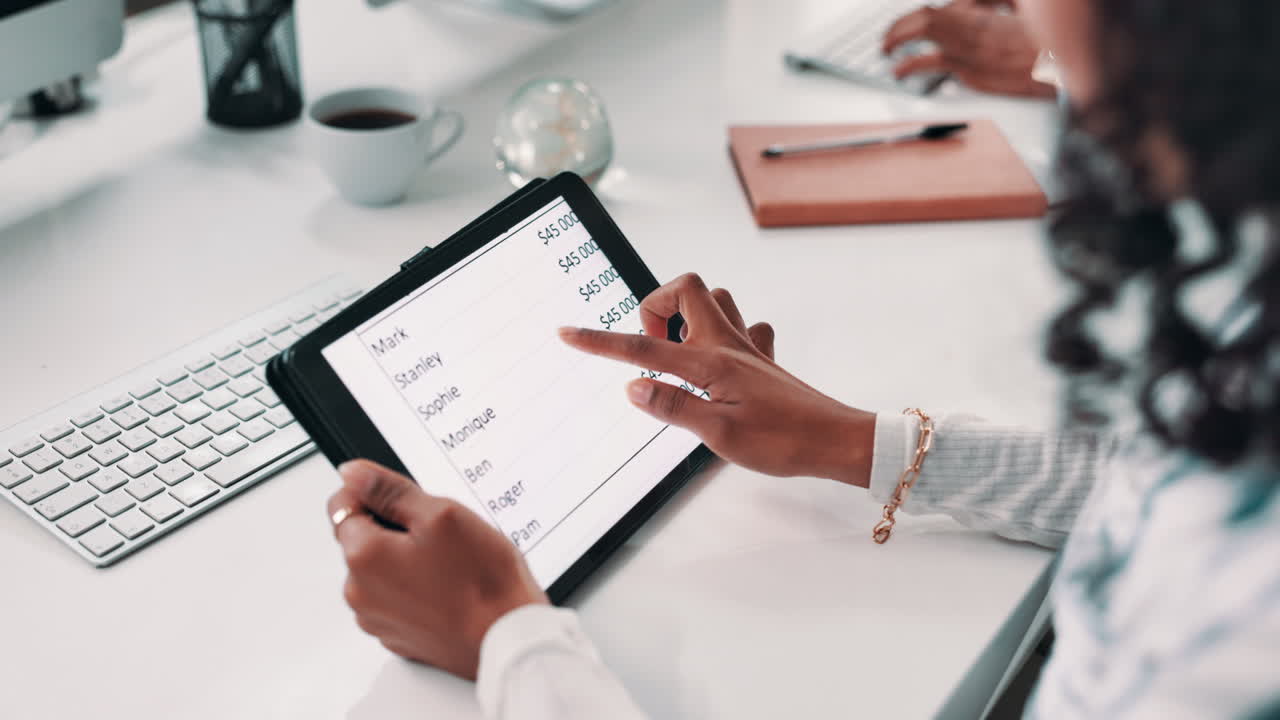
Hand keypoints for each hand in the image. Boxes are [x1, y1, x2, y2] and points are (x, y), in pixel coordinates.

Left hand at [327, 460, 547, 679]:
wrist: (506, 638)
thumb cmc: (481, 583)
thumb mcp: (440, 514)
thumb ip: (390, 490)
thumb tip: (354, 474)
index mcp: (364, 557)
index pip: (343, 505)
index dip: (374, 493)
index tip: (405, 499)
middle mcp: (360, 593)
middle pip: (364, 539)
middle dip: (395, 530)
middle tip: (441, 536)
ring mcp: (378, 619)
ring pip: (383, 570)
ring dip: (407, 561)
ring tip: (450, 566)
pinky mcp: (398, 636)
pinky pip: (398, 598)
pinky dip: (417, 589)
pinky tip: (450, 588)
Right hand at [559, 273, 874, 486]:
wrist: (835, 442)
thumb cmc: (782, 442)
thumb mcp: (718, 434)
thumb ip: (672, 406)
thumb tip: (632, 387)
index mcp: (711, 363)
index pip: (645, 349)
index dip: (602, 342)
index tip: (569, 334)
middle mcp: (729, 345)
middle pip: (687, 288)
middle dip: (656, 307)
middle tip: (651, 348)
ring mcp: (750, 349)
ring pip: (715, 300)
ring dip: (688, 315)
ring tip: (678, 354)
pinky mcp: (765, 361)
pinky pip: (743, 327)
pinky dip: (722, 334)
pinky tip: (719, 364)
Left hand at [883, 1, 1054, 97]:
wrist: (1056, 65)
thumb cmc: (1037, 47)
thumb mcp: (1016, 18)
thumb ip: (989, 10)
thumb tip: (967, 11)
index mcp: (980, 12)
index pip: (939, 9)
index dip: (915, 18)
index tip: (907, 27)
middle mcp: (971, 24)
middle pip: (925, 15)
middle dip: (899, 26)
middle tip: (886, 39)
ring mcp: (968, 44)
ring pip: (923, 29)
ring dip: (896, 38)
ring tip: (885, 49)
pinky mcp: (968, 67)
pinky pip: (929, 61)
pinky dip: (907, 64)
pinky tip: (897, 70)